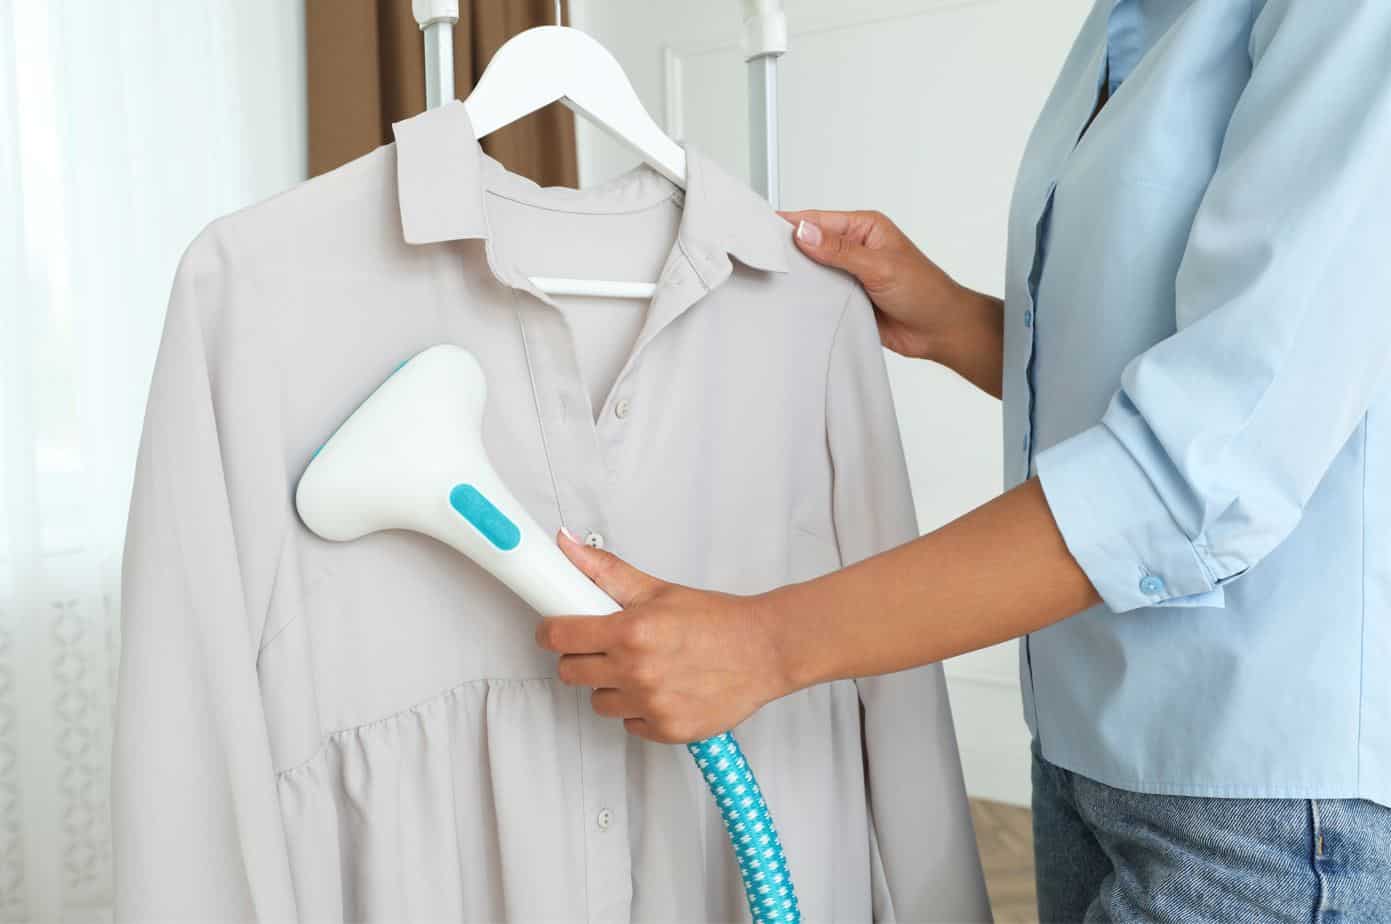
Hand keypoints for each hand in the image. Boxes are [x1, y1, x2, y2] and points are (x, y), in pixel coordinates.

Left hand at [534, 530, 789, 743]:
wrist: (765, 651)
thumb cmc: (716, 621)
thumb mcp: (659, 590)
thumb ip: (606, 571)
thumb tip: (566, 544)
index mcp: (631, 631)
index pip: (560, 637)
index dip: (552, 632)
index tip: (556, 630)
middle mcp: (637, 671)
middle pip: (570, 672)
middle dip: (581, 657)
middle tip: (607, 646)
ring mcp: (651, 705)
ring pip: (597, 701)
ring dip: (610, 686)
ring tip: (641, 668)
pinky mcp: (666, 731)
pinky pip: (628, 723)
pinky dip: (638, 710)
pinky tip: (661, 689)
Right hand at [779, 209, 995, 372]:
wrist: (940, 331)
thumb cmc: (925, 291)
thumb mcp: (880, 266)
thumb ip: (840, 251)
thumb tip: (804, 232)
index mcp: (863, 228)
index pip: (817, 220)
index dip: (789, 224)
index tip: (760, 230)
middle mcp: (853, 249)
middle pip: (809, 245)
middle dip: (787, 251)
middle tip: (758, 258)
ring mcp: (847, 275)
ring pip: (810, 273)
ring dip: (796, 278)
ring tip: (768, 281)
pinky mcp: (845, 300)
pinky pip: (818, 297)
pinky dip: (805, 300)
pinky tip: (789, 303)